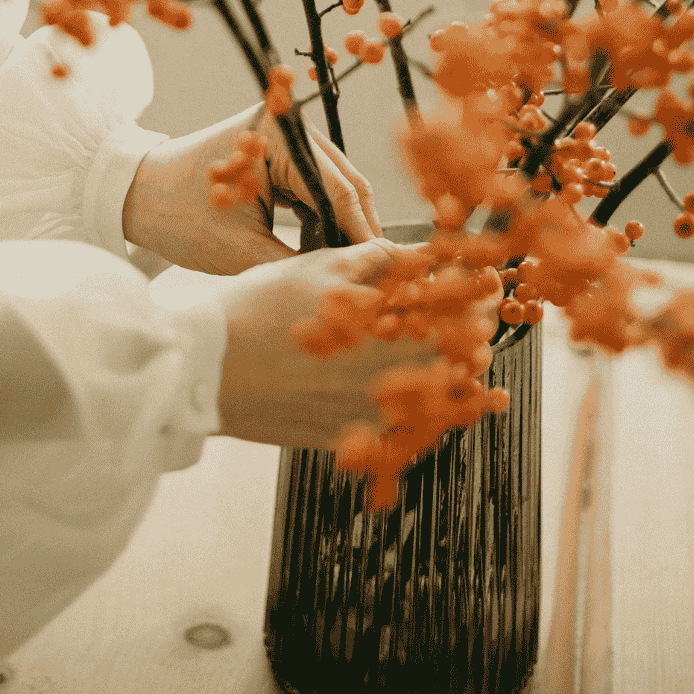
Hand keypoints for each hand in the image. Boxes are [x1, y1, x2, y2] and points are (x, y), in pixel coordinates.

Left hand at [123, 103, 382, 274]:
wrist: (131, 196)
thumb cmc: (178, 218)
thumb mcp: (242, 250)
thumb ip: (298, 265)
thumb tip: (348, 285)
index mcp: (279, 134)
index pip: (338, 188)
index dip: (361, 233)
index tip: (381, 271)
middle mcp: (287, 126)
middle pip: (343, 182)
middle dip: (355, 230)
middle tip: (371, 274)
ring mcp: (282, 138)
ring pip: (331, 188)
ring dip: (336, 228)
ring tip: (338, 269)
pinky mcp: (275, 153)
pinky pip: (311, 189)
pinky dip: (317, 221)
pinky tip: (314, 253)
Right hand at [206, 238, 499, 448]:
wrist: (204, 370)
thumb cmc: (255, 313)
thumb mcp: (316, 270)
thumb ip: (374, 261)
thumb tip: (415, 253)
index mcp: (384, 327)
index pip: (456, 310)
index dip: (481, 295)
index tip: (489, 286)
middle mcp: (385, 376)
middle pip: (458, 361)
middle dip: (474, 339)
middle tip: (478, 325)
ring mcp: (367, 415)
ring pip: (438, 407)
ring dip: (463, 387)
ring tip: (482, 380)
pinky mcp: (346, 439)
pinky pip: (402, 437)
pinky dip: (427, 425)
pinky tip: (435, 418)